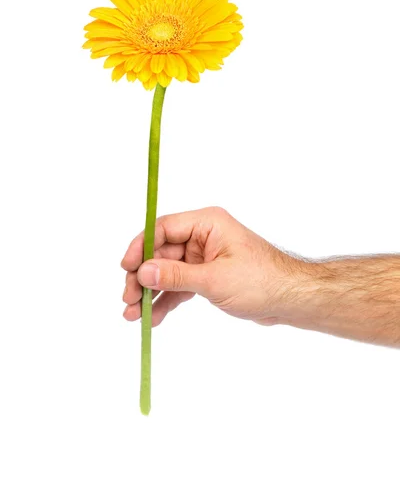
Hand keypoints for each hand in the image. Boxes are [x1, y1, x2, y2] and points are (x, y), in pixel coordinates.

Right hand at [121, 207, 307, 326]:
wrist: (290, 299)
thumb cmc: (260, 281)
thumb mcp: (214, 279)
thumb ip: (175, 276)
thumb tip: (142, 272)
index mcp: (207, 224)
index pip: (163, 228)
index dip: (141, 247)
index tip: (126, 268)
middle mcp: (203, 236)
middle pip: (161, 252)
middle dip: (143, 277)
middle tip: (128, 299)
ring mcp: (204, 257)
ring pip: (167, 272)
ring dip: (150, 292)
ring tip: (132, 314)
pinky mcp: (207, 276)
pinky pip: (179, 286)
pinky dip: (167, 300)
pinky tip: (153, 318)